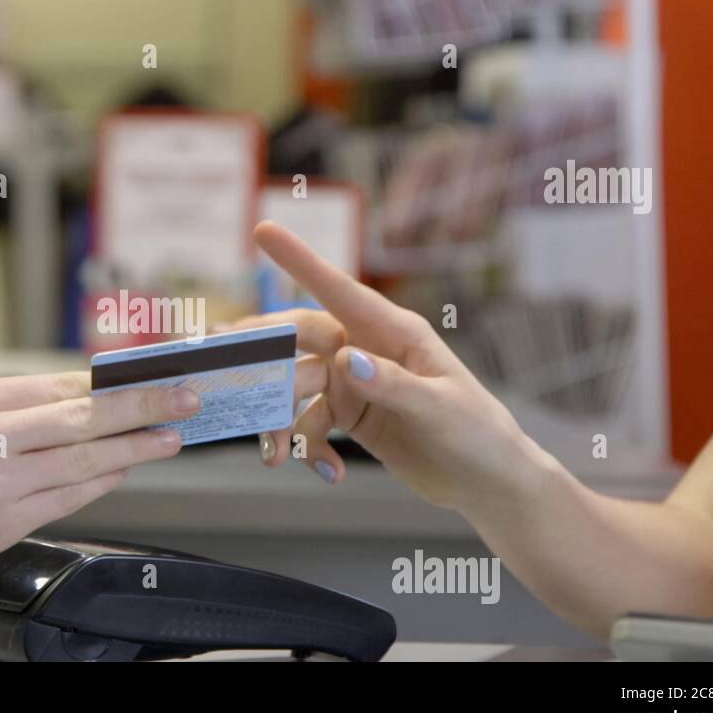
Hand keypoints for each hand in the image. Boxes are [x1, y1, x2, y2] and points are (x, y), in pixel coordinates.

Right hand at [0, 372, 198, 594]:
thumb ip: (4, 408)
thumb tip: (75, 400)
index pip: (58, 383)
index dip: (113, 380)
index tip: (151, 373)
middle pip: (83, 414)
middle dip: (143, 404)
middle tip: (185, 396)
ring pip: (83, 458)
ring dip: (135, 446)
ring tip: (171, 436)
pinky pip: (66, 498)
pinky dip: (102, 483)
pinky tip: (126, 470)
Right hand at [237, 221, 554, 511]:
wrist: (487, 483)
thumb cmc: (477, 434)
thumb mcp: (440, 409)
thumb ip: (393, 385)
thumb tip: (347, 361)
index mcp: (394, 331)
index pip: (339, 289)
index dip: (300, 260)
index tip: (264, 229)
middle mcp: (367, 349)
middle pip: (299, 340)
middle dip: (261, 356)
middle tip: (225, 371)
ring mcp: (356, 382)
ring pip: (296, 390)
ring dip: (280, 424)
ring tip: (274, 458)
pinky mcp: (352, 416)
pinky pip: (310, 425)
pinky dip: (309, 450)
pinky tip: (329, 474)